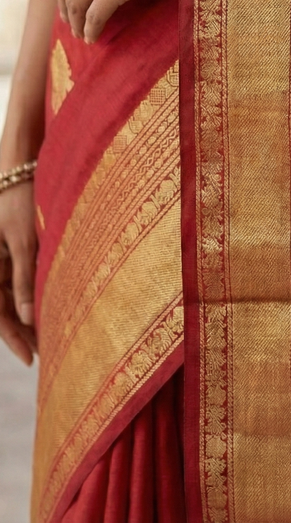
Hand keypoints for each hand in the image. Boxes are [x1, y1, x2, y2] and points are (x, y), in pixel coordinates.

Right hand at [0, 183, 36, 364]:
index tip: (31, 358)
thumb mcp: (25, 240)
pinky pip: (20, 279)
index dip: (13, 338)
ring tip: (52, 336)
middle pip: (6, 307)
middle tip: (47, 354)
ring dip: (30, 315)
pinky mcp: (13, 248)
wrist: (20, 167)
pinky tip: (49, 306)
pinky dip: (33, 295)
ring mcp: (2, 257)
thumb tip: (30, 317)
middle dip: (24, 332)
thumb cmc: (20, 200)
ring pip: (14, 295)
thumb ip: (25, 277)